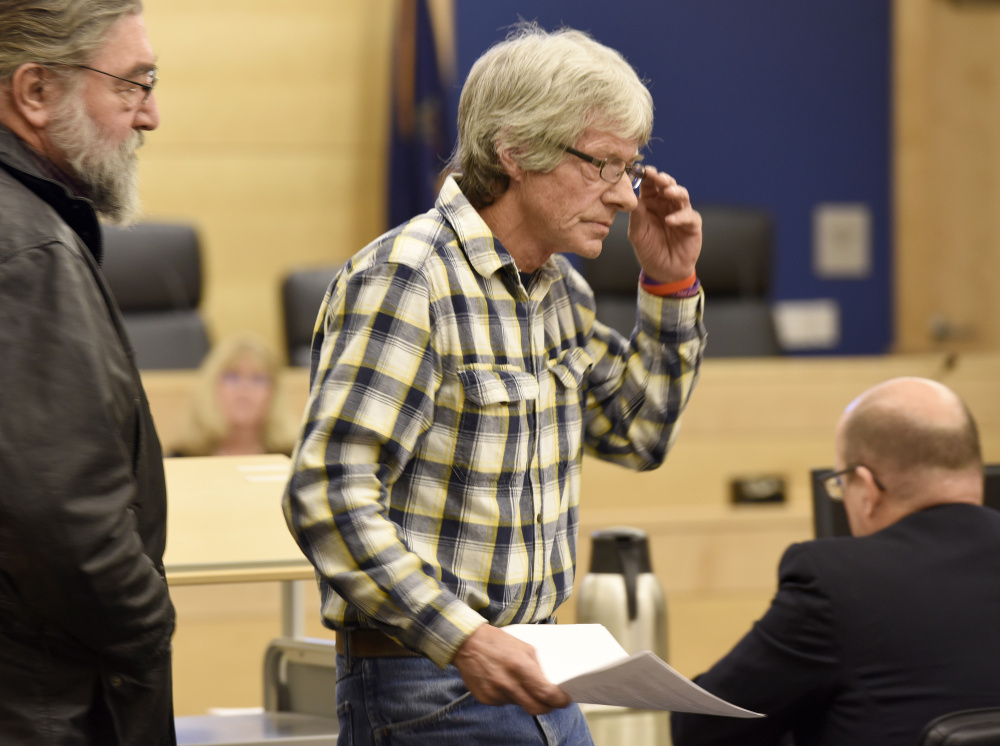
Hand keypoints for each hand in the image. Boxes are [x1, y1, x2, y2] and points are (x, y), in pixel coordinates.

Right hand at [452, 624, 570, 715]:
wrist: (467, 643)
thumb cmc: (498, 642)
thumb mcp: (524, 648)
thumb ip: (537, 667)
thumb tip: (549, 684)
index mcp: (520, 667)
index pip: (546, 694)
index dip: (559, 700)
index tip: (564, 700)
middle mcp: (508, 684)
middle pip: (535, 708)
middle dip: (547, 707)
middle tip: (551, 701)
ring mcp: (495, 694)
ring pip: (519, 705)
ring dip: (524, 697)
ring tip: (517, 680)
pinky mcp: (485, 699)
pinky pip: (504, 703)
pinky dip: (508, 696)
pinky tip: (502, 681)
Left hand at [627, 165, 702, 283]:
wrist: (663, 271)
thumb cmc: (649, 250)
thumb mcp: (637, 233)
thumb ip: (636, 216)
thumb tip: (632, 199)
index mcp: (651, 203)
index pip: (650, 185)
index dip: (647, 176)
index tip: (643, 170)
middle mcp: (666, 204)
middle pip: (667, 185)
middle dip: (663, 179)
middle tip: (657, 176)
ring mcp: (680, 212)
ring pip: (681, 195)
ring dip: (675, 191)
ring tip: (667, 191)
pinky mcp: (692, 224)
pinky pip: (688, 215)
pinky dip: (679, 216)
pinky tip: (670, 220)